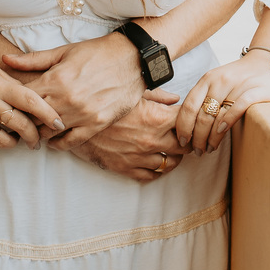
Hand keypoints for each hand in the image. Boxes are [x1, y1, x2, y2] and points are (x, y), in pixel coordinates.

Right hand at [0, 20, 66, 151]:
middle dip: (34, 136)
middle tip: (37, 140)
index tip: (59, 123)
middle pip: (20, 126)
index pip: (31, 102)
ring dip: (14, 142)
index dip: (48, 115)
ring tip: (16, 138)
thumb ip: (17, 88)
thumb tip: (39, 105)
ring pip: (4, 141)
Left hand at [2, 33, 145, 147]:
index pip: (23, 99)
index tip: (10, 104)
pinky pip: (71, 142)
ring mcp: (82, 114)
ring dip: (40, 132)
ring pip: (49, 132)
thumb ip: (33, 60)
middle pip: (33, 118)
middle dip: (24, 119)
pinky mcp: (96, 124)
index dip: (14, 102)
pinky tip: (54, 140)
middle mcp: (67, 99)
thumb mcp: (63, 51)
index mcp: (56, 79)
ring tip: (34, 130)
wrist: (133, 59)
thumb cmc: (96, 52)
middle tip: (19, 120)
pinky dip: (59, 144)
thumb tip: (5, 59)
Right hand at [68, 91, 183, 182]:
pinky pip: (150, 176)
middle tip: (188, 137)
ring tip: (173, 150)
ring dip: (174, 156)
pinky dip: (157, 170)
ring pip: (170, 164)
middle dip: (188, 141)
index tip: (194, 120)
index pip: (187, 123)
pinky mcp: (126, 168)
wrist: (75, 121)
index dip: (193, 121)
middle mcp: (151, 140)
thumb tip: (175, 99)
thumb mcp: (131, 93)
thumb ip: (157, 96)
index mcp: (156, 118)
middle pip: (184, 146)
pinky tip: (156, 161)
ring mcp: (139, 156)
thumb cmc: (104, 102)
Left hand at [177, 51, 269, 154]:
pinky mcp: (256, 90)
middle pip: (202, 115)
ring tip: (209, 148)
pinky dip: (227, 123)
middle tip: (197, 151)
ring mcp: (238, 85)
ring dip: (210, 137)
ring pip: (217, 116)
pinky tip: (221, 134)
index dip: (183, 126)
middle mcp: (220, 80)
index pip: (188, 105)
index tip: (182, 141)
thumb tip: (187, 125)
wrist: (268, 62)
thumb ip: (204, 98)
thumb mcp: (217, 82)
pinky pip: (237, 108)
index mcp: (208, 79)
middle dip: (197, 138)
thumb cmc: (240, 77)